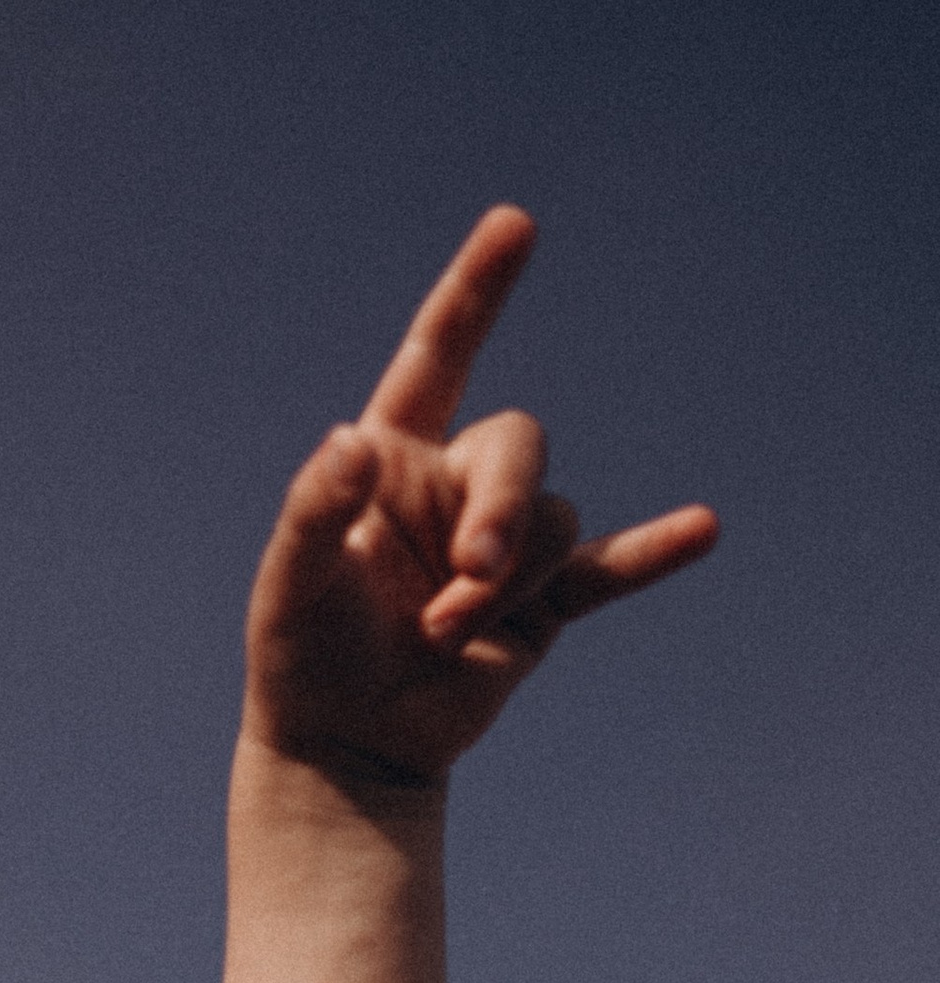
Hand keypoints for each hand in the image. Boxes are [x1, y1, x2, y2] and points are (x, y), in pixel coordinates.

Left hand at [245, 205, 717, 790]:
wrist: (347, 744)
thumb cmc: (302, 658)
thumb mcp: (290, 584)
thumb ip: (314, 510)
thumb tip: (349, 442)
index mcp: (392, 458)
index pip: (440, 355)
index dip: (475, 292)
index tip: (516, 225)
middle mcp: (454, 487)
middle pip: (518, 445)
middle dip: (502, 510)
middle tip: (466, 582)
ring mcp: (503, 545)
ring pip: (548, 521)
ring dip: (505, 582)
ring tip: (444, 637)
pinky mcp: (540, 606)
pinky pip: (605, 570)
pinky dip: (652, 552)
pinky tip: (703, 529)